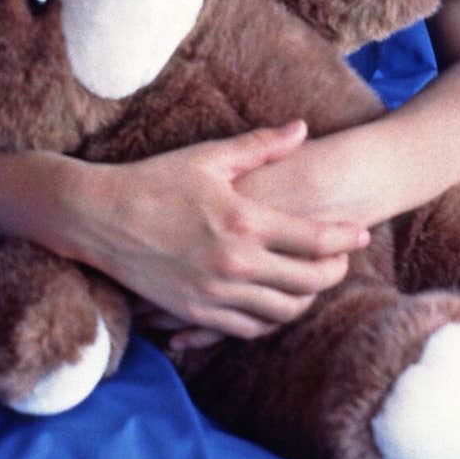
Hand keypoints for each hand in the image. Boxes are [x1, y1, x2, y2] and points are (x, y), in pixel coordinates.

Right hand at [73, 121, 368, 339]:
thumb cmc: (153, 180)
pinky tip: (275, 301)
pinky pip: (249, 329)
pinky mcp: (195, 313)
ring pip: (283, 312)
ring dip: (306, 299)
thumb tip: (302, 129)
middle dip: (334, 272)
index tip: (361, 232)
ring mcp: (215, 294)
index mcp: (243, 221)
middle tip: (341, 259)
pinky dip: (270, 319)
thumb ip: (260, 146)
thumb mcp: (208, 157)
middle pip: (309, 282)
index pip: (315, 239)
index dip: (346, 238)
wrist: (97, 219)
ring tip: (311, 280)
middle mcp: (235, 264)